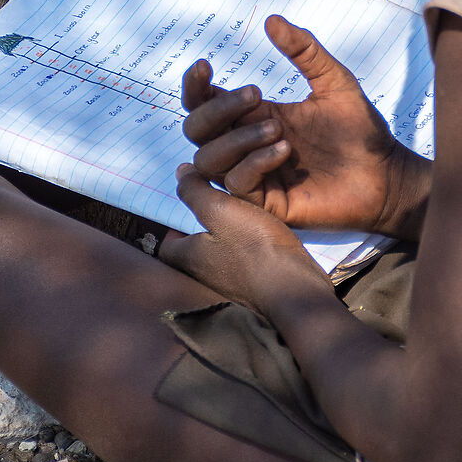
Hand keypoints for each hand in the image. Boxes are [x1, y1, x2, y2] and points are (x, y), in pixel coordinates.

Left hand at [162, 165, 330, 310]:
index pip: (166, 243)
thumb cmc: (254, 248)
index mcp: (188, 258)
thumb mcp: (219, 210)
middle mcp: (204, 274)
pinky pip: (243, 258)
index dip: (173, 223)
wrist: (295, 289)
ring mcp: (230, 282)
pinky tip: (262, 230)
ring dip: (228, 233)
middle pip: (193, 247)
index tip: (191, 205)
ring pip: (220, 251)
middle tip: (218, 204)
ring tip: (242, 211)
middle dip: (203, 226)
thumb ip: (196, 191)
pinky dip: (248, 244)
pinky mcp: (254, 283)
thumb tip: (179, 172)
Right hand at [179, 15, 428, 235]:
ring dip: (236, 139)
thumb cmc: (360, 130)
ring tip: (277, 129)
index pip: (205, 101)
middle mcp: (247, 144)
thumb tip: (271, 19)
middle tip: (256, 96)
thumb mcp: (334, 81)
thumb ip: (304, 50)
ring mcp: (254, 174)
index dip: (195, 85)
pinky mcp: (266, 202)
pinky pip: (237, 183)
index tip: (206, 65)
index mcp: (255, 115)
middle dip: (217, 109)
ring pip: (208, 159)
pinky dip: (254, 162)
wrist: (385, 174)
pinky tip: (285, 151)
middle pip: (196, 129)